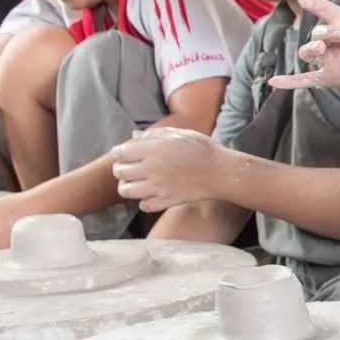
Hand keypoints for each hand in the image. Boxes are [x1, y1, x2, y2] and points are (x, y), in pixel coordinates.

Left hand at [111, 127, 229, 211]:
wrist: (220, 171)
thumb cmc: (202, 149)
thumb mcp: (178, 134)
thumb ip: (154, 135)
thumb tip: (134, 135)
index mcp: (152, 149)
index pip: (120, 152)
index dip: (120, 152)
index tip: (125, 153)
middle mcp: (150, 168)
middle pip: (119, 172)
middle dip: (121, 169)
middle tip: (130, 168)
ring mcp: (157, 187)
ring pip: (126, 191)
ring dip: (128, 186)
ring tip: (137, 183)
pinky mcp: (165, 201)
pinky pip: (143, 205)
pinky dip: (144, 201)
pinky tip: (151, 194)